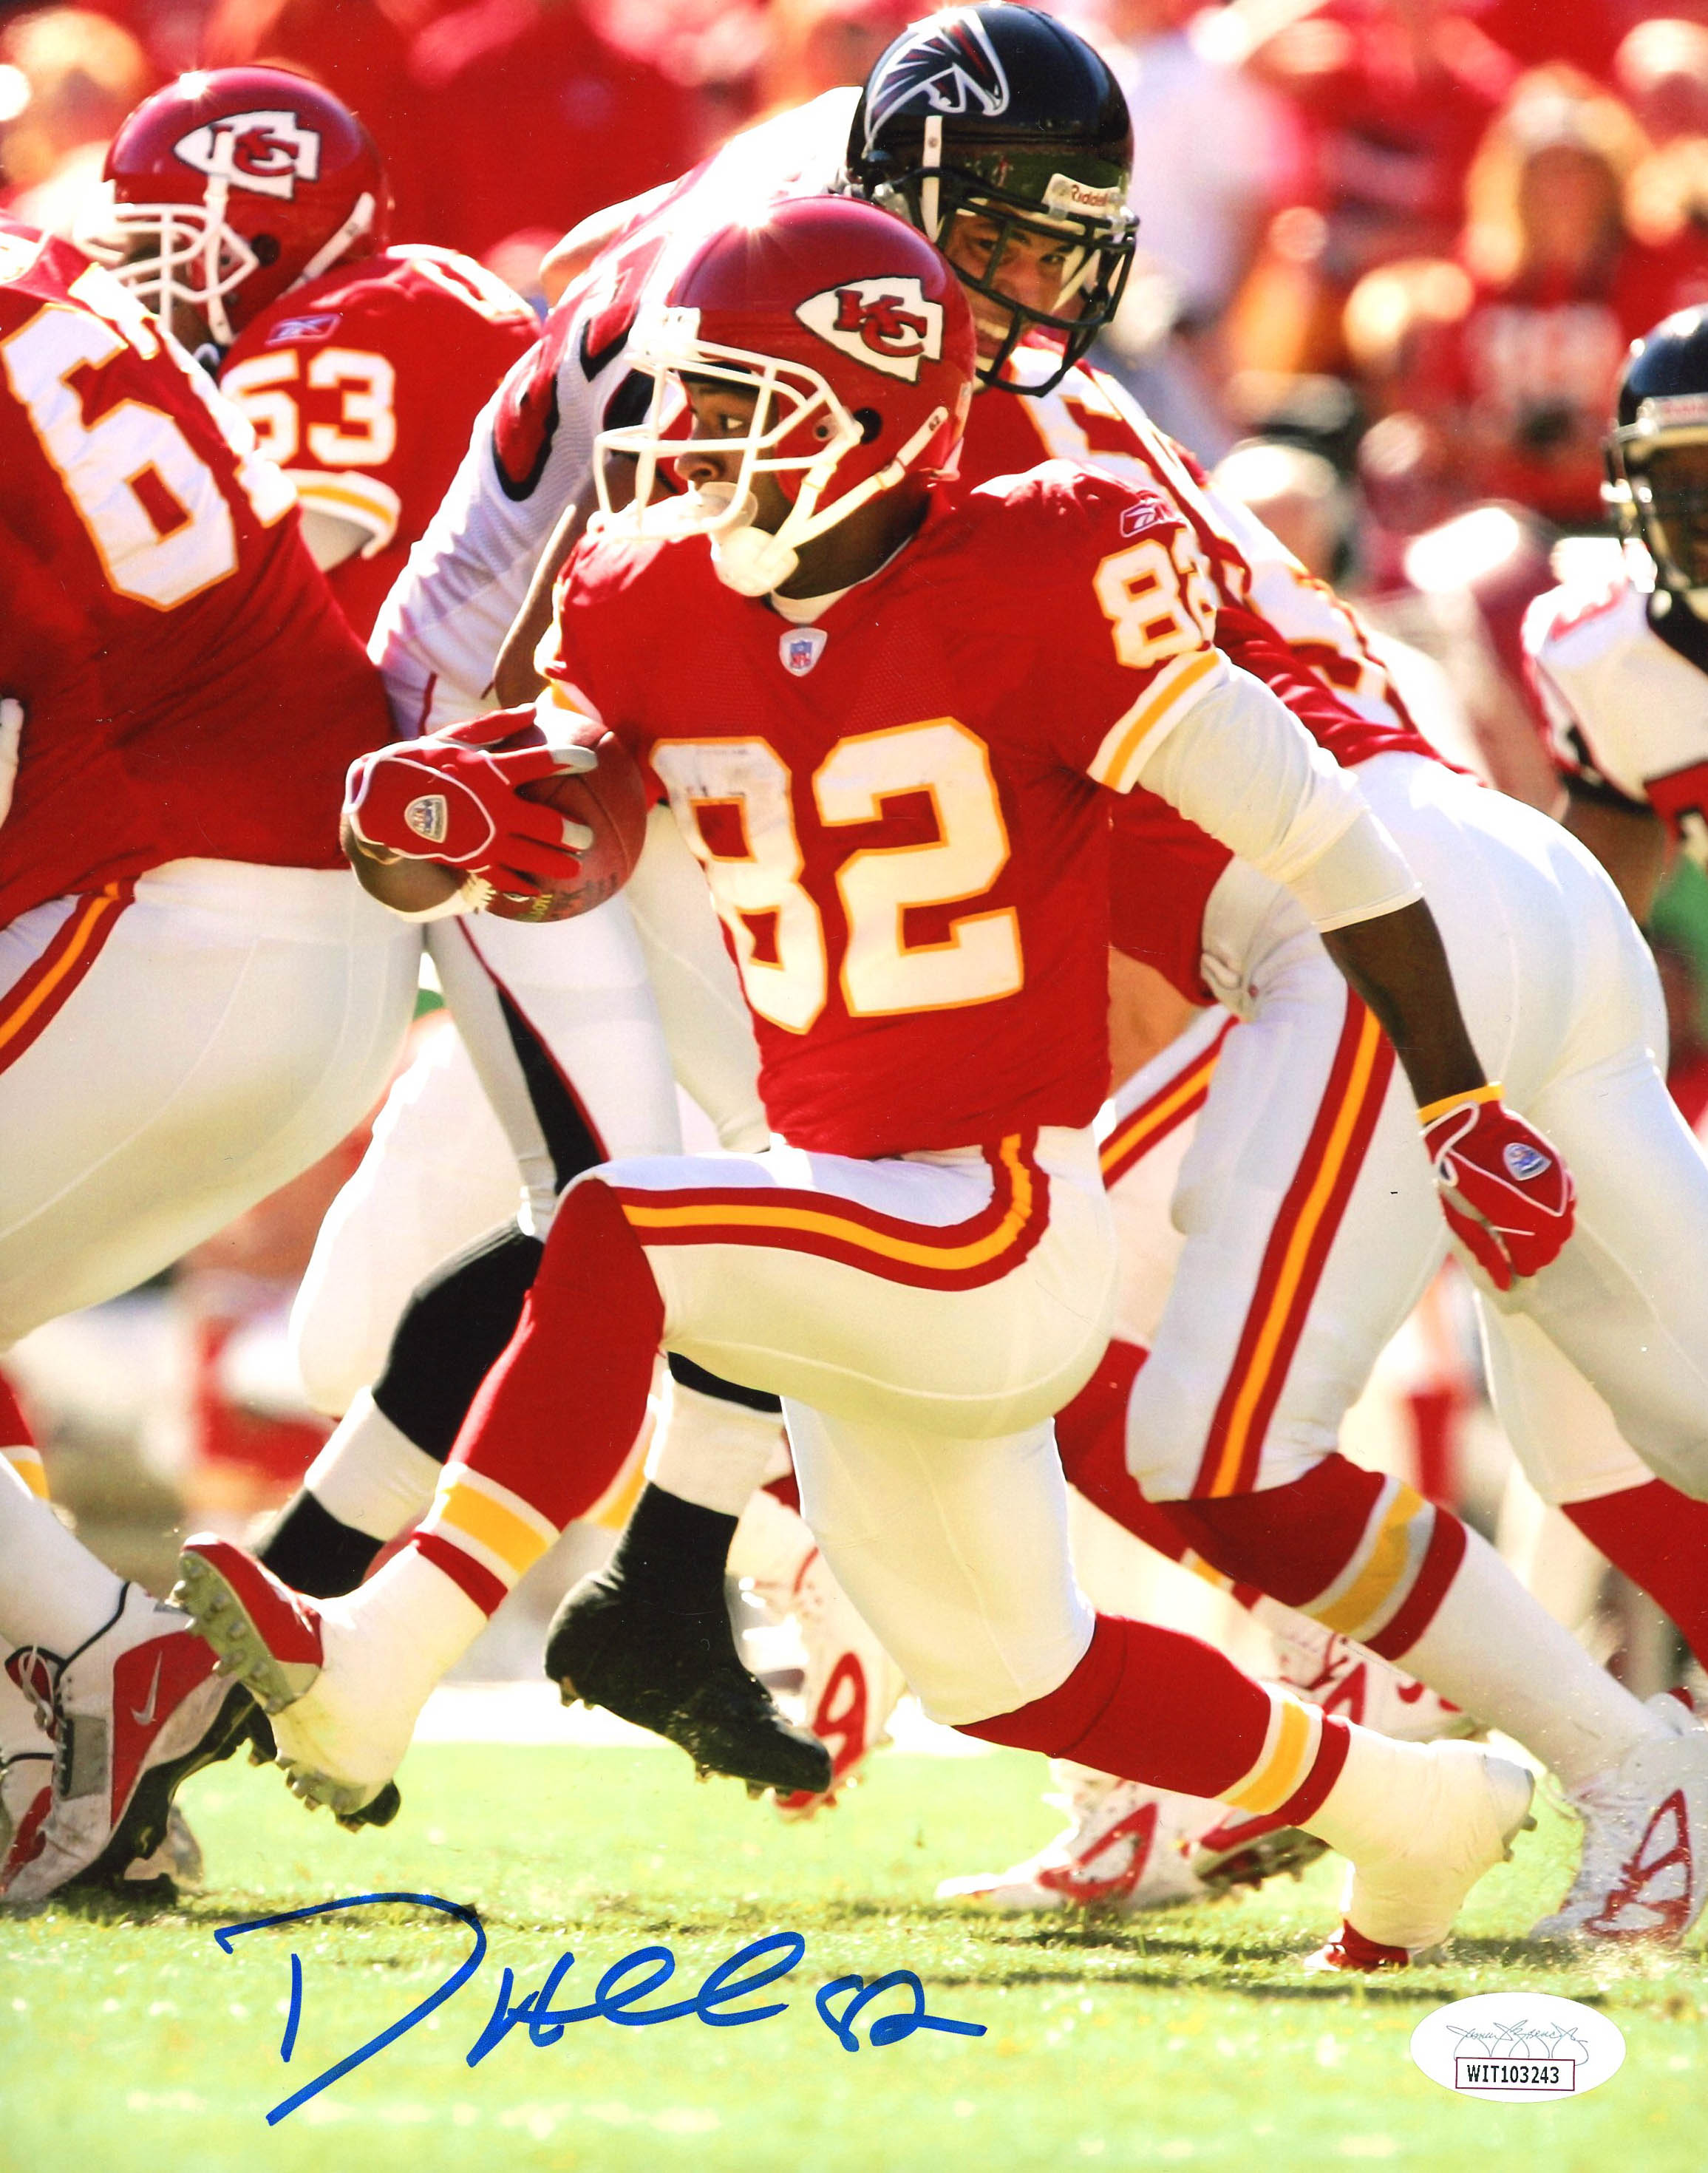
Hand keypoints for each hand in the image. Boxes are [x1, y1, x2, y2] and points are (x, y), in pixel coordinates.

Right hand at [343, 711, 593, 893]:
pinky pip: (501, 877)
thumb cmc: (418, 763)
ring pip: (531, 856)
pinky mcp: (469, 859)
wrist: (379, 803)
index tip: (591, 760)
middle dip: (573, 832)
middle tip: (588, 837)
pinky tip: (535, 890)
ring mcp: (482, 837)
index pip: (541, 763)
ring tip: (575, 868)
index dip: (569, 760)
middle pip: (546, 823)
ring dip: (557, 863)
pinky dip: (519, 885)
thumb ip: (495, 726)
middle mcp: (493, 807)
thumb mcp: (454, 737)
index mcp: (490, 772)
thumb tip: (533, 710)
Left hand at [1420, 1087, 1574, 1290]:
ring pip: (1564, 1224)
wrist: (1470, 1126)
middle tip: (1517, 1246)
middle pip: (1553, 1245)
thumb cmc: (1458, 1174)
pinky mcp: (1560, 1168)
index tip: (1512, 1264)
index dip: (1522, 1266)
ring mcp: (1555, 1184)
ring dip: (1548, 1232)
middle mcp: (1544, 1203)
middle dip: (1536, 1251)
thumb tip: (1504, 1284)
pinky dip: (1556, 1210)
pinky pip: (1567, 1201)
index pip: (1533, 1260)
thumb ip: (1486, 1252)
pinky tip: (1535, 1204)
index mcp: (1517, 1218)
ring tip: (1524, 1225)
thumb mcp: (1461, 1218)